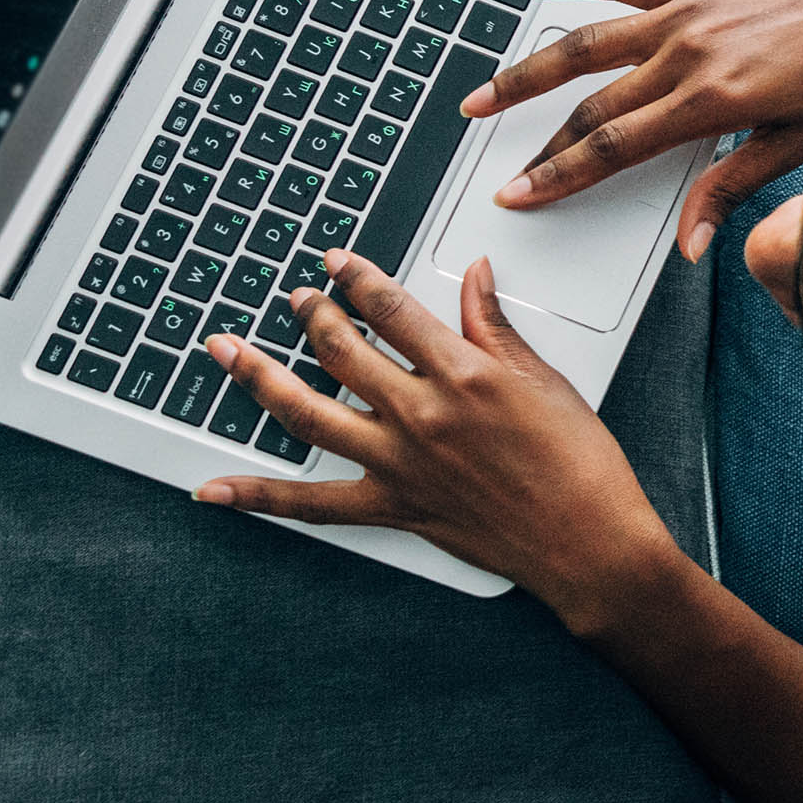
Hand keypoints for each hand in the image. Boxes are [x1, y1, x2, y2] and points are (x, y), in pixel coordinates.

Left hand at [193, 252, 683, 631]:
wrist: (587, 541)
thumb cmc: (578, 465)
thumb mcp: (544, 380)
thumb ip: (494, 325)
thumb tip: (475, 276)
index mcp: (463, 374)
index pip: (391, 309)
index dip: (356, 277)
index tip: (336, 262)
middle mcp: (421, 415)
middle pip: (341, 350)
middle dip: (310, 315)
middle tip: (295, 298)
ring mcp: (399, 463)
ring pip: (308, 413)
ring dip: (259, 378)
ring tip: (227, 350)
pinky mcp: (392, 507)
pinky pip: (311, 505)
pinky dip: (259, 497)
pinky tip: (216, 488)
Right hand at [459, 0, 802, 255]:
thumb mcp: (800, 145)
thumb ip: (733, 187)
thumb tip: (690, 243)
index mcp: (713, 99)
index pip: (614, 145)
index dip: (559, 173)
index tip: (519, 193)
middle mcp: (691, 50)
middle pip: (593, 102)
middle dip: (539, 138)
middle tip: (493, 162)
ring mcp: (692, 11)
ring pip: (589, 41)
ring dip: (531, 67)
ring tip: (485, 90)